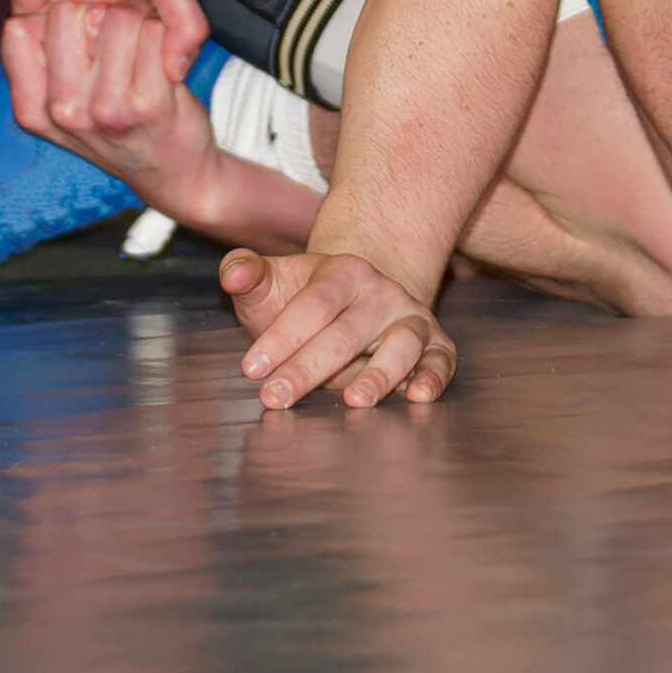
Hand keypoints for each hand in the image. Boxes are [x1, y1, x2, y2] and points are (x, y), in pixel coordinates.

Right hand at [0, 0, 216, 187]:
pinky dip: (167, 34)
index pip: (16, 31)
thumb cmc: (117, 129)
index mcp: (33, 110)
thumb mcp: (60, 108)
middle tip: (115, 39)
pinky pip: (155, 32)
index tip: (77, 40)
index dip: (52, 25)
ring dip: (138, 19)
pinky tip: (167, 58)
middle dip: (94, 12)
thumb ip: (42, 63)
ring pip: (118, 15)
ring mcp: (106, 110)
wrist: (171, 174)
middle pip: (66, 11)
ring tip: (143, 48)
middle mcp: (64, 112)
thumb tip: (43, 5)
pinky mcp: (150, 104)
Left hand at [0, 0, 207, 80]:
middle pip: (114, 68)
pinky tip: (53, 48)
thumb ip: (185, 20)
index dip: (150, 67)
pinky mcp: (36, 25)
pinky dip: (44, 59)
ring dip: (78, 57)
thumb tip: (181, 69)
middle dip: (113, 59)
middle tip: (109, 28)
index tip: (151, 74)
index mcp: (143, 8)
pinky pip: (40, 59)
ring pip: (78, 70)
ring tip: (82, 19)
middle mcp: (107, 19)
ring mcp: (71, 24)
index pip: (153, 57)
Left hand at [221, 248, 455, 410]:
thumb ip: (245, 273)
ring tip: (352, 401)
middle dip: (308, 368)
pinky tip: (417, 397)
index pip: (312, 305)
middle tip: (274, 398)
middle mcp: (382, 292)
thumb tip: (231, 274)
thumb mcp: (274, 282)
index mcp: (343, 271)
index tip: (250, 369)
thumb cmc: (303, 299)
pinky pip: (441, 359)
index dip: (281, 336)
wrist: (357, 299)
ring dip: (379, 374)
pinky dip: (434, 377)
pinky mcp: (434, 344)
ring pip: (400, 344)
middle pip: (346, 333)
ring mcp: (411, 317)